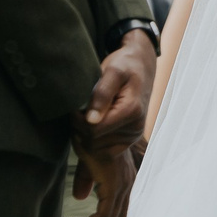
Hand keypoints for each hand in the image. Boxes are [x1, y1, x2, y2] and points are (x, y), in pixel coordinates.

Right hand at [67, 135, 141, 216]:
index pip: (117, 212)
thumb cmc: (89, 137)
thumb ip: (86, 179)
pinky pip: (104, 216)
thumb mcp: (86, 162)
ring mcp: (122, 185)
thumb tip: (81, 198)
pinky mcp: (114, 185)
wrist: (92, 124)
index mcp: (122, 180)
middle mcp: (126, 184)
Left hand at [83, 30, 157, 151]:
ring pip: (97, 147)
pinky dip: (94, 141)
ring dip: (86, 134)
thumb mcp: (113, 72)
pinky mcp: (130, 139)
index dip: (78, 120)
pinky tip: (92, 124)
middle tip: (79, 109)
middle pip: (94, 141)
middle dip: (80, 127)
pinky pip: (106, 151)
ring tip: (86, 115)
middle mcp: (136, 127)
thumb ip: (102, 94)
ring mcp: (134, 135)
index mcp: (132, 111)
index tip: (74, 106)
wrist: (141, 66)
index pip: (93, 130)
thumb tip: (91, 120)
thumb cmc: (124, 65)